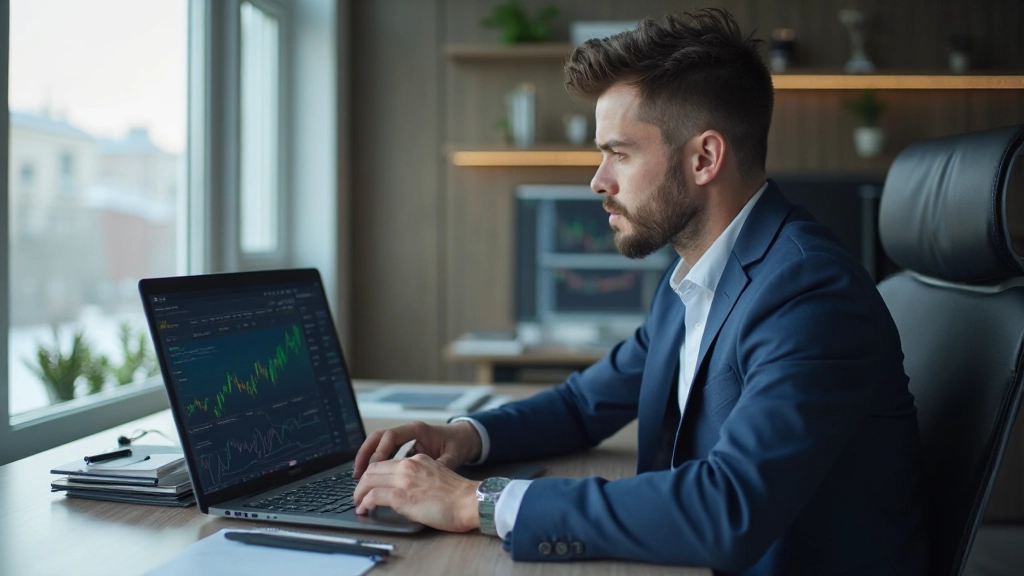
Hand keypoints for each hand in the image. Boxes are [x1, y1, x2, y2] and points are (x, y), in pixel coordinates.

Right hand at [353, 421, 481, 478]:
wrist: (466, 438)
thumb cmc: (459, 444)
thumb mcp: (453, 456)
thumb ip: (439, 466)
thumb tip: (427, 478)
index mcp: (418, 429)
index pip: (390, 437)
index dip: (379, 452)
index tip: (373, 469)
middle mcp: (409, 431)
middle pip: (378, 437)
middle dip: (365, 454)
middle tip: (358, 473)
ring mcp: (406, 437)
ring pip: (379, 444)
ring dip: (368, 458)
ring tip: (359, 476)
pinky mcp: (406, 446)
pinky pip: (386, 451)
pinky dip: (377, 462)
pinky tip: (372, 476)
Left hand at [354, 453, 480, 531]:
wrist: (470, 501)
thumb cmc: (459, 496)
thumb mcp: (437, 477)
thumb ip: (420, 478)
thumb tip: (407, 491)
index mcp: (417, 460)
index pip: (385, 462)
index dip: (372, 474)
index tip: (368, 484)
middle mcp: (408, 466)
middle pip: (373, 469)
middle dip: (361, 483)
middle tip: (358, 495)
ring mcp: (404, 480)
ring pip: (369, 480)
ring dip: (359, 493)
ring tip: (358, 503)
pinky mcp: (402, 496)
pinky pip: (373, 496)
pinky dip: (364, 503)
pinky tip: (364, 509)